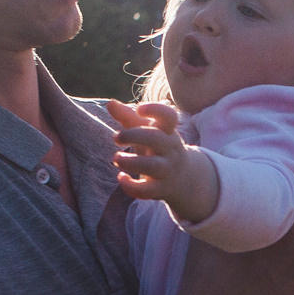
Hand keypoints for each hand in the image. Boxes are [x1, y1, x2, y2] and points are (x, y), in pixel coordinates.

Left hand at [110, 101, 222, 221]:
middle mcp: (171, 150)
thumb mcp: (147, 131)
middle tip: (116, 138)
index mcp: (168, 131)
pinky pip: (147, 191)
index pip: (169, 116)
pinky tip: (121, 178)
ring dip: (130, 162)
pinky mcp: (161, 189)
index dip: (155, 110)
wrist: (183, 178)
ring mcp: (168, 170)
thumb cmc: (158, 148)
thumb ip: (128, 116)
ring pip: (152, 166)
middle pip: (156, 139)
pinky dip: (131, 187)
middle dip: (133, 136)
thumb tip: (110, 103)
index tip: (139, 109)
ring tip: (116, 158)